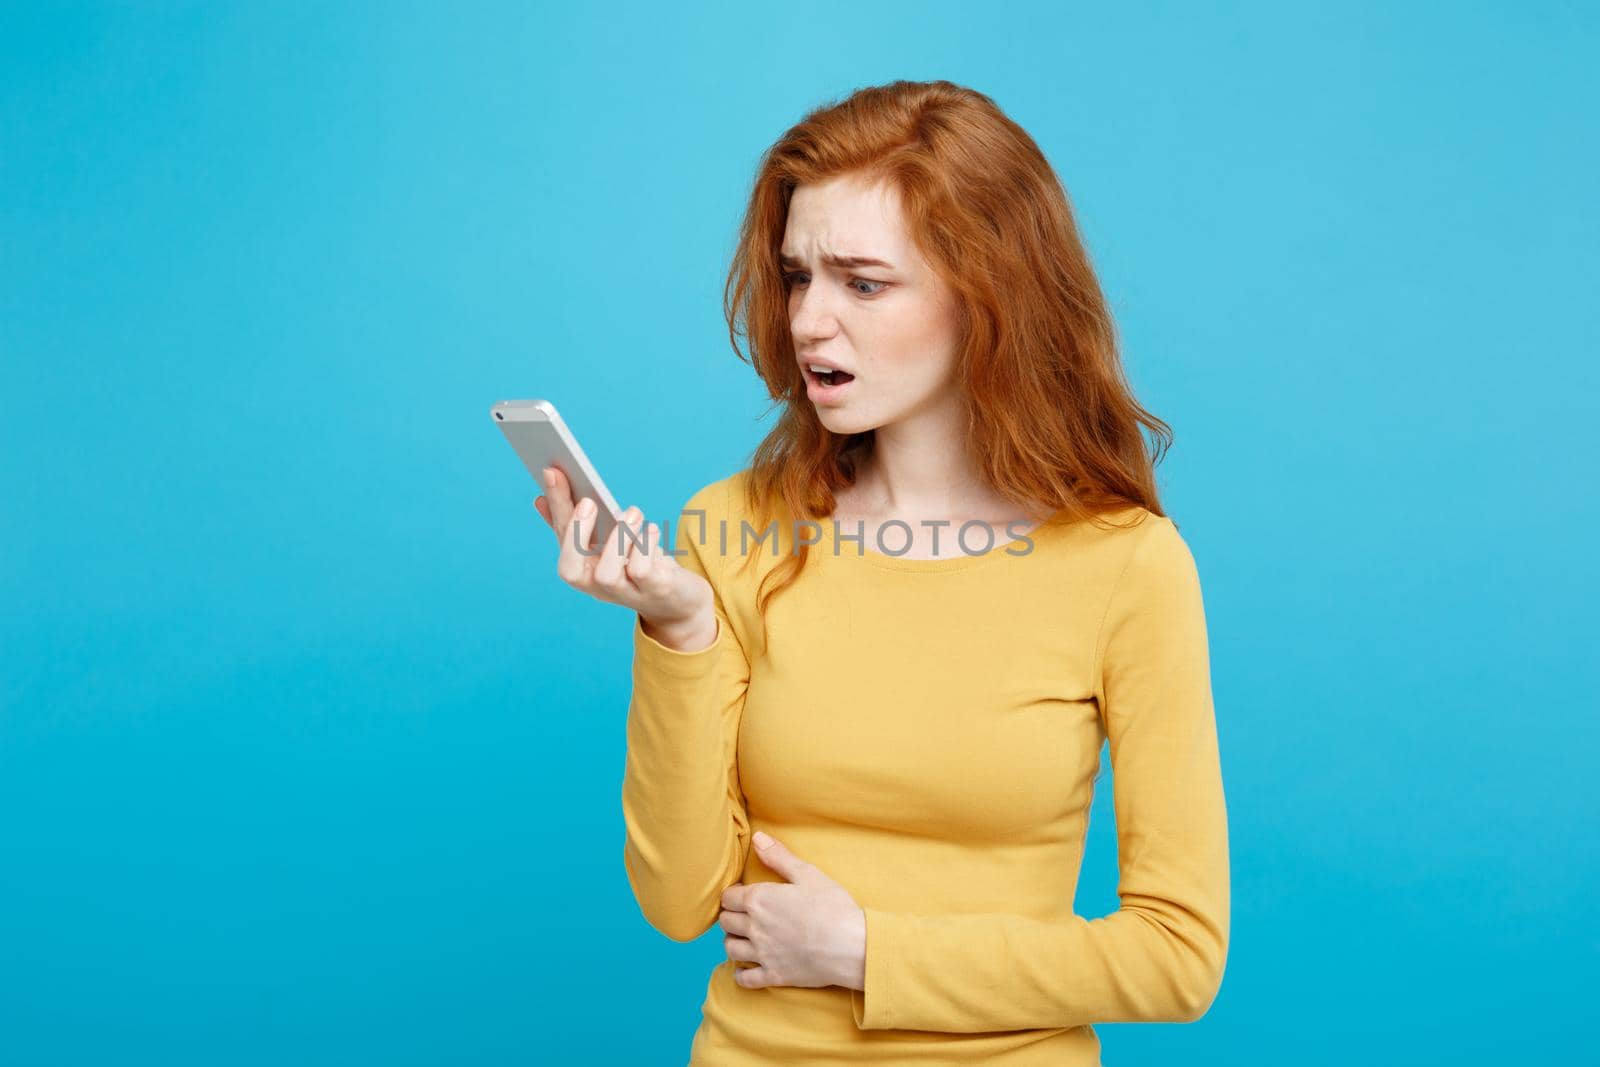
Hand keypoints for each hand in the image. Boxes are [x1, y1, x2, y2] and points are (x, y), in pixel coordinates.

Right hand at [532, 465, 711, 634]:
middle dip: (576, 532)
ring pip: (606, 574)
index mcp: (584, 569)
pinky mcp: (654, 592)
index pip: (562, 538)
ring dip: (617, 538)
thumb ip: (580, 524)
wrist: (680, 600)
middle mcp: (598, 588)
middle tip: (588, 501)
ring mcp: (625, 594)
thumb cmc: (640, 564)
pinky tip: (651, 529)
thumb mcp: (610, 543)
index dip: (557, 506)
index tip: (552, 472)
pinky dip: (645, 547)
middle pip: (571, 570)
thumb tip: (541, 499)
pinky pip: (641, 572)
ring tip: (633, 512)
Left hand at [718, 831, 867, 991]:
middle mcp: (754, 927)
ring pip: (730, 949)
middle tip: (744, 914)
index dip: (733, 894)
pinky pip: (745, 979)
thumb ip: (779, 856)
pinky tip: (748, 968)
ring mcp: (762, 954)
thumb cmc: (832, 907)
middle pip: (726, 922)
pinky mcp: (773, 975)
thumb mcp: (807, 874)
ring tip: (744, 938)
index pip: (728, 897)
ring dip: (733, 942)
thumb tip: (758, 837)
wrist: (851, 946)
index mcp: (759, 900)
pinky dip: (741, 974)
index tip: (743, 894)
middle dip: (731, 916)